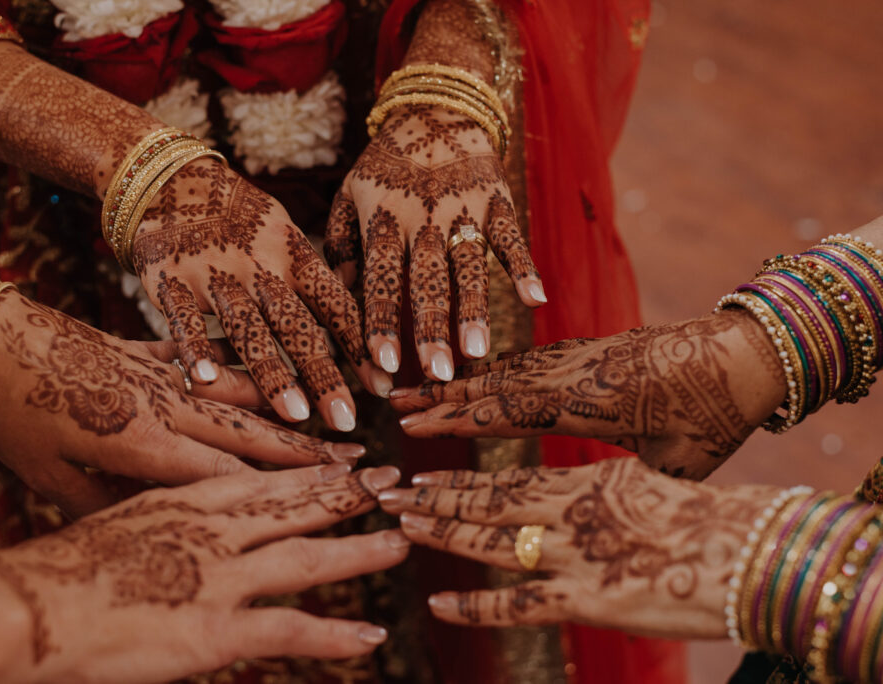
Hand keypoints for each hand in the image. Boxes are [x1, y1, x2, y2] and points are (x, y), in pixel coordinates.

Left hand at [0, 291, 365, 516]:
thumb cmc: (12, 417)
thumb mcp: (52, 478)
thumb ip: (110, 504)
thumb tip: (149, 524)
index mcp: (142, 441)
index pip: (227, 473)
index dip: (283, 488)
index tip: (331, 497)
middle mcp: (166, 403)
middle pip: (249, 432)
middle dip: (307, 450)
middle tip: (356, 460)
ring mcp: (161, 371)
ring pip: (240, 393)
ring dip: (288, 407)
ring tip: (329, 417)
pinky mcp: (147, 347)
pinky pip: (208, 359)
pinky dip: (242, 368)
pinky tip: (268, 371)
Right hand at [0, 465, 408, 681]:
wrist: (18, 611)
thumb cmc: (55, 571)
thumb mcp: (115, 524)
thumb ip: (162, 521)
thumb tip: (185, 526)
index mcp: (184, 497)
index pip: (264, 477)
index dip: (312, 471)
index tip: (348, 462)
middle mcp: (210, 528)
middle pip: (297, 506)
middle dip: (349, 495)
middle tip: (396, 482)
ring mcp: (216, 577)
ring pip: (307, 558)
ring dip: (359, 551)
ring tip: (401, 544)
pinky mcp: (212, 630)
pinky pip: (288, 631)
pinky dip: (334, 635)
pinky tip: (370, 637)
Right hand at [131, 158, 392, 431]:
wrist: (171, 179)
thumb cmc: (240, 216)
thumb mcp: (284, 232)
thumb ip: (312, 278)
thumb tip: (360, 323)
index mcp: (293, 253)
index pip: (335, 303)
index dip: (360, 344)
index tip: (385, 384)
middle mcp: (259, 265)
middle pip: (297, 325)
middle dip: (325, 374)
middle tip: (348, 420)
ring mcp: (214, 273)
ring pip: (247, 327)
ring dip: (273, 372)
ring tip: (296, 415)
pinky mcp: (170, 280)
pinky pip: (184, 318)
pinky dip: (196, 348)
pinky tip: (208, 381)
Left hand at [327, 105, 545, 380]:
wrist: (435, 106)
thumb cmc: (386, 163)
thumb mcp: (350, 194)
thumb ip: (343, 244)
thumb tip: (340, 296)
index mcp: (383, 219)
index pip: (378, 278)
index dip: (380, 321)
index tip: (382, 365)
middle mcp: (422, 218)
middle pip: (425, 280)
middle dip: (430, 328)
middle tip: (436, 374)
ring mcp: (463, 208)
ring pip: (469, 266)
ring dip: (474, 310)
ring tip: (478, 353)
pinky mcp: (497, 200)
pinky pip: (511, 237)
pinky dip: (523, 267)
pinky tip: (535, 301)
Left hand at [378, 458, 778, 638]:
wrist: (749, 552)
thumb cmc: (710, 520)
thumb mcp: (651, 487)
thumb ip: (606, 493)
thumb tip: (578, 502)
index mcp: (588, 480)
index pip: (509, 479)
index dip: (461, 478)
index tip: (423, 473)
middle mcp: (571, 511)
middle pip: (487, 502)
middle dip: (435, 497)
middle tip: (390, 492)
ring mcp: (574, 553)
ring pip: (491, 541)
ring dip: (442, 532)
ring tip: (401, 524)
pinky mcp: (584, 598)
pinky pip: (517, 603)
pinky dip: (474, 603)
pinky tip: (438, 600)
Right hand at [391, 311, 785, 478]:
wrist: (747, 351)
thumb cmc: (718, 413)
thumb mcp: (677, 463)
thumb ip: (633, 482)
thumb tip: (611, 508)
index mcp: (587, 403)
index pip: (506, 411)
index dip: (457, 420)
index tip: (414, 424)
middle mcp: (574, 373)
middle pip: (494, 384)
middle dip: (442, 395)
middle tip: (395, 400)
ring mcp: (581, 355)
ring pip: (509, 367)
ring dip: (464, 379)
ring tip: (424, 384)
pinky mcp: (592, 346)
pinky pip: (532, 358)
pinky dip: (498, 368)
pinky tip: (482, 376)